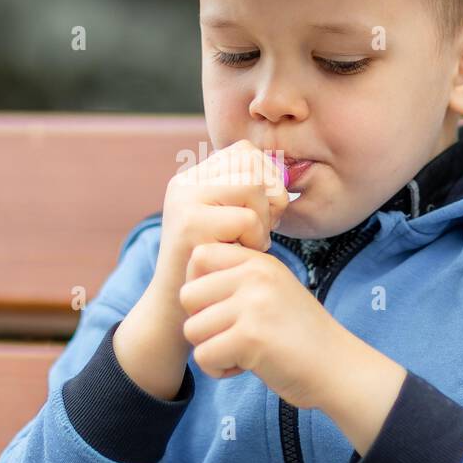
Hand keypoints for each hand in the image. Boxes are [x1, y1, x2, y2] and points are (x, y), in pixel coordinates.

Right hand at [148, 139, 290, 314]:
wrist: (177, 308)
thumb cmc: (218, 266)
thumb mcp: (232, 222)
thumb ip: (249, 194)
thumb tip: (285, 174)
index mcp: (193, 178)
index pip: (245, 153)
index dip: (267, 178)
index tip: (265, 211)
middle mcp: (185, 182)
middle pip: (252, 164)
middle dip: (271, 197)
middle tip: (263, 228)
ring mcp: (184, 200)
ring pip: (253, 186)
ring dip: (264, 219)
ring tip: (251, 241)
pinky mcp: (190, 224)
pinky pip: (248, 218)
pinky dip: (256, 239)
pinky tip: (242, 254)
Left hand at [179, 240, 340, 409]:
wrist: (339, 368)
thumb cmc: (301, 335)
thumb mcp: (274, 291)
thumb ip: (237, 281)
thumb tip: (188, 285)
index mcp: (259, 262)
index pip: (199, 255)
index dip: (198, 286)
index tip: (220, 308)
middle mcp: (255, 276)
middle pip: (187, 296)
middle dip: (202, 323)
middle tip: (232, 336)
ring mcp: (253, 305)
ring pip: (191, 329)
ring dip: (212, 349)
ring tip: (243, 352)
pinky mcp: (250, 338)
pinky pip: (203, 356)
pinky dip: (219, 370)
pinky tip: (247, 367)